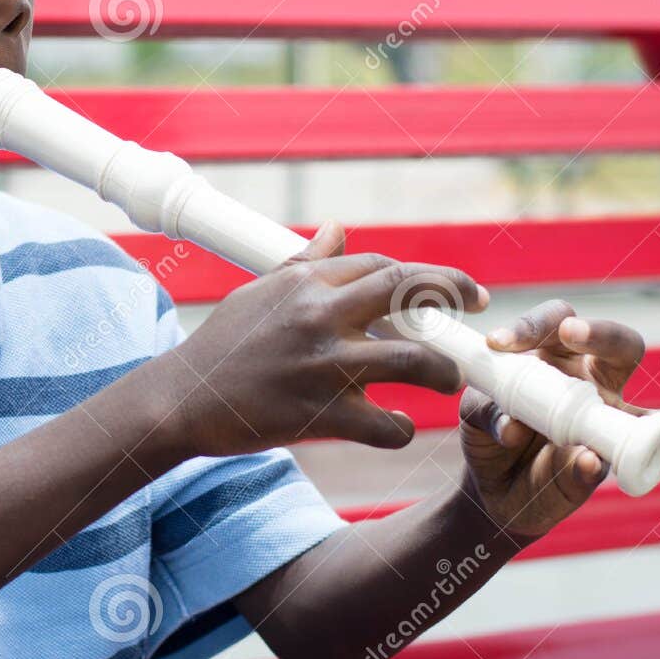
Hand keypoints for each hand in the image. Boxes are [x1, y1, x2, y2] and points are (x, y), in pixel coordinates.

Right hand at [155, 221, 488, 458]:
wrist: (182, 399)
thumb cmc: (223, 345)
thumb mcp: (261, 293)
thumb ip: (306, 263)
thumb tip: (339, 228)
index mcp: (306, 284)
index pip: (384, 265)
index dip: (430, 274)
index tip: (457, 289)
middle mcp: (319, 316)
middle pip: (409, 289)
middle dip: (454, 295)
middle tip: (477, 313)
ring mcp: (324, 366)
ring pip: (415, 361)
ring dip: (442, 373)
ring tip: (447, 381)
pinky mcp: (322, 415)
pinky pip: (387, 425)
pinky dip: (400, 430)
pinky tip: (396, 429)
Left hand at [460, 299, 659, 542]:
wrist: (491, 486)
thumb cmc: (490, 433)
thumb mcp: (475, 416)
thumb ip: (487, 414)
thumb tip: (515, 429)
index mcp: (555, 356)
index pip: (557, 322)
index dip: (533, 324)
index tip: (498, 342)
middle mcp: (592, 382)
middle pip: (619, 346)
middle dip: (602, 335)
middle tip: (570, 334)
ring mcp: (608, 425)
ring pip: (648, 415)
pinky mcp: (609, 464)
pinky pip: (634, 462)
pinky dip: (643, 459)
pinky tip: (629, 458)